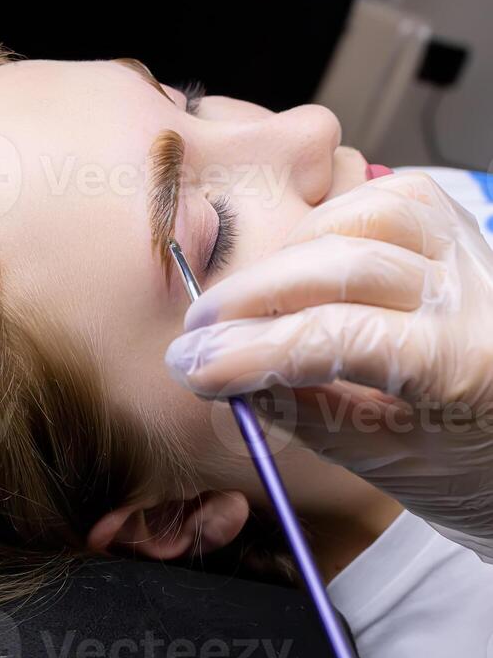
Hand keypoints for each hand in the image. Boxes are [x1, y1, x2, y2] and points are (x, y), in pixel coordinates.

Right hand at [165, 171, 492, 561]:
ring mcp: (468, 249)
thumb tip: (224, 374)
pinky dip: (325, 224)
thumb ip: (304, 412)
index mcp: (463, 368)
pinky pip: (381, 197)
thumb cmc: (459, 460)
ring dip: (288, 256)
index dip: (253, 352)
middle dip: (251, 297)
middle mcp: (475, 295)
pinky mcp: (455, 226)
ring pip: (361, 216)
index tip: (192, 369)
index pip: (339, 341)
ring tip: (246, 302)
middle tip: (196, 334)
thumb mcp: (381, 458)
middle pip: (344, 266)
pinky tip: (296, 261)